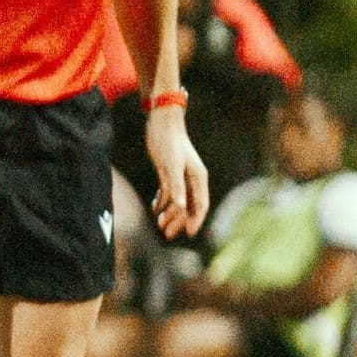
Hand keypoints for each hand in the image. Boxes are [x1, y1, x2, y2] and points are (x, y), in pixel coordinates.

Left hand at [144, 104, 210, 239]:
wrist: (160, 121)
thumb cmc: (167, 141)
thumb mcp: (170, 165)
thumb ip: (175, 186)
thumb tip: (180, 207)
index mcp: (198, 177)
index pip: (200, 204)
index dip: (195, 220)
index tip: (189, 233)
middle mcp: (192, 178)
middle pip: (188, 205)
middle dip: (179, 221)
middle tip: (167, 235)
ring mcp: (181, 175)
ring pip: (178, 200)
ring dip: (169, 213)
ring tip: (159, 225)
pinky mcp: (169, 171)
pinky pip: (169, 192)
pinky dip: (162, 202)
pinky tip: (155, 209)